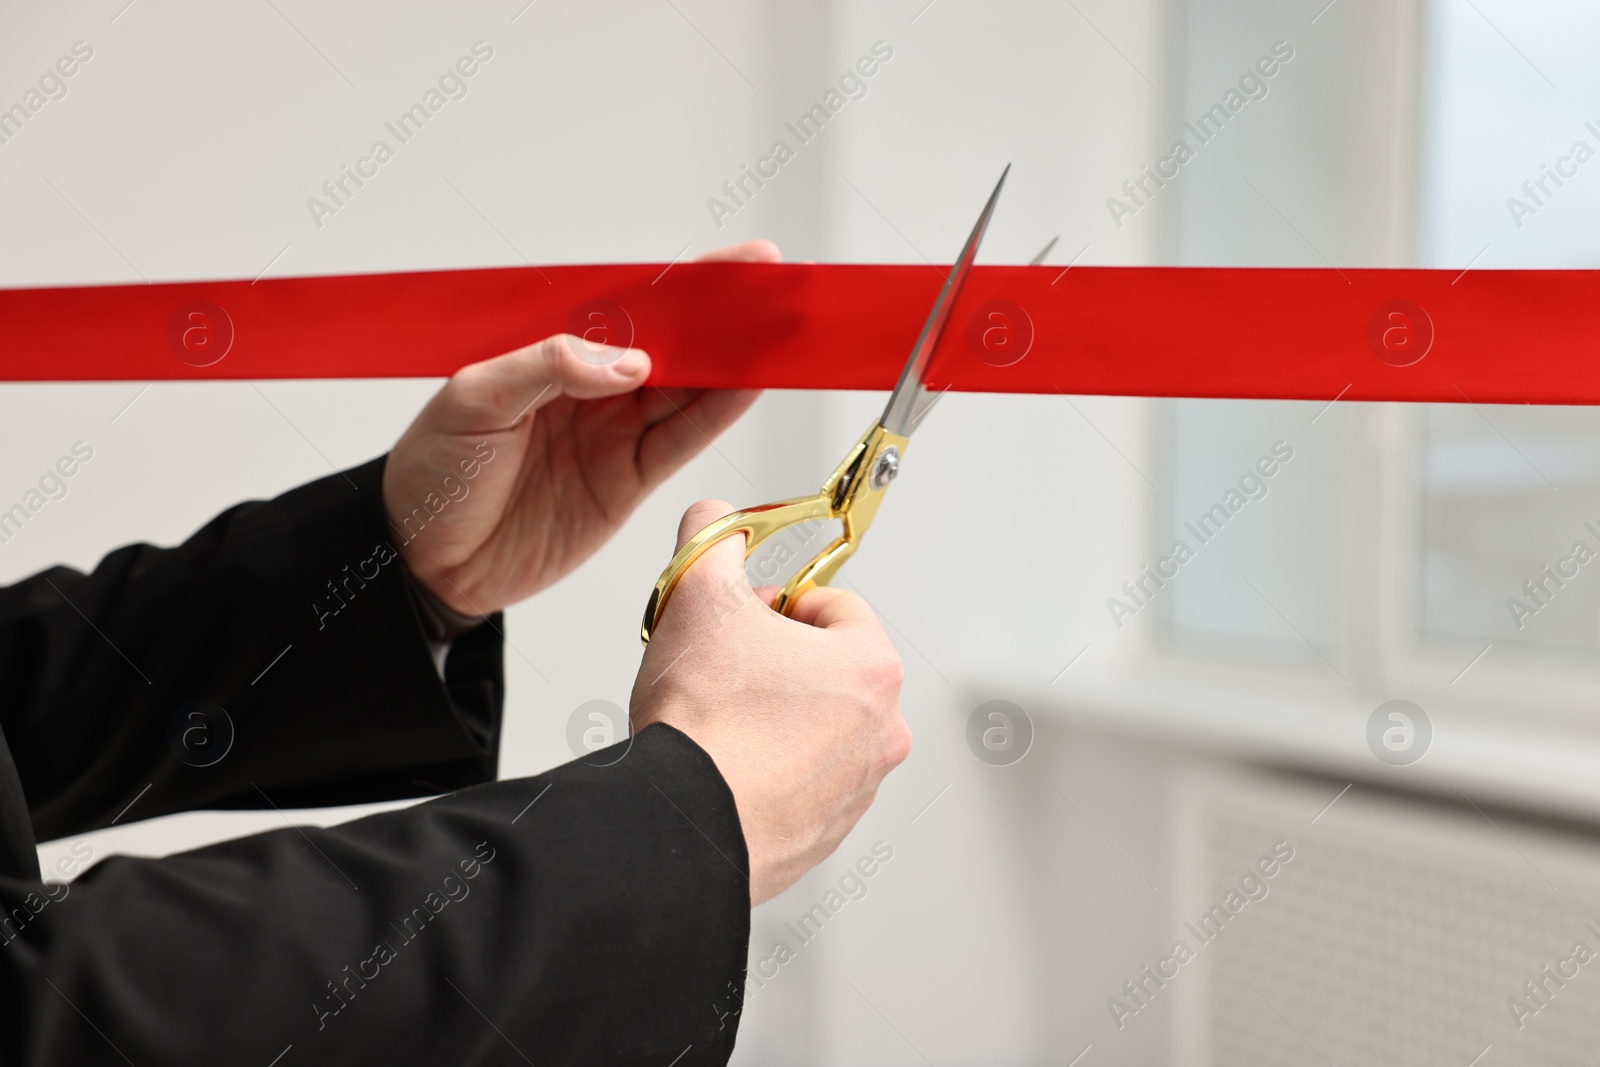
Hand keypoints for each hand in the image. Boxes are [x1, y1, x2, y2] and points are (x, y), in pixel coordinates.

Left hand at [383, 241, 779, 615]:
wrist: (421, 562)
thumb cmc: (432, 472)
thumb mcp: (471, 400)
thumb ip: (548, 369)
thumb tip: (632, 364)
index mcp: (551, 351)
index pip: (630, 304)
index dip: (686, 283)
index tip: (739, 264)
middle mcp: (590, 387)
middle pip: (673, 342)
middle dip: (727, 317)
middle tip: (778, 291)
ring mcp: (613, 434)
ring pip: (689, 389)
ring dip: (735, 363)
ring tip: (781, 336)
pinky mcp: (627, 483)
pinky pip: (682, 442)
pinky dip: (719, 415)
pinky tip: (751, 387)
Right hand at [630, 499, 911, 905]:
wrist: (682, 824)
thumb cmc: (705, 723)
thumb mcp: (699, 596)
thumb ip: (711, 541)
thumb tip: (713, 520)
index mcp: (872, 668)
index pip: (834, 605)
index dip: (777, 603)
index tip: (740, 618)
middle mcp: (881, 732)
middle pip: (828, 668)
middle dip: (775, 659)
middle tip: (722, 665)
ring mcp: (855, 790)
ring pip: (816, 728)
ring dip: (773, 715)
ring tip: (717, 718)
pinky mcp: (823, 835)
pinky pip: (799, 783)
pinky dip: (767, 770)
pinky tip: (721, 764)